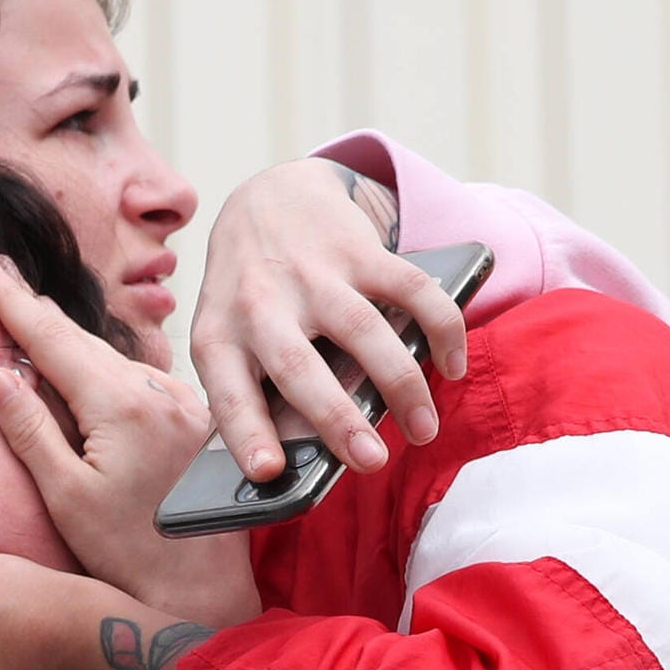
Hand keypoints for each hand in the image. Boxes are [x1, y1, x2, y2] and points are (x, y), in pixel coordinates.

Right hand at [0, 252, 260, 627]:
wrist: (203, 593)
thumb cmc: (128, 556)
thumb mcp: (66, 497)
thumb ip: (30, 430)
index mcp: (122, 405)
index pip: (52, 339)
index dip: (13, 300)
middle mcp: (160, 391)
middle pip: (83, 340)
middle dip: (36, 310)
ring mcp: (184, 402)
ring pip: (112, 357)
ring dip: (70, 340)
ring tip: (31, 313)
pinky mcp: (195, 419)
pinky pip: (139, 378)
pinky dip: (103, 367)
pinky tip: (83, 365)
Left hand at [192, 156, 467, 480]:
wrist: (265, 198)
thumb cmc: (246, 296)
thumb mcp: (226, 337)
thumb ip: (251, 388)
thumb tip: (289, 462)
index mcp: (218, 337)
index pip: (227, 393)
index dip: (245, 433)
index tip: (267, 472)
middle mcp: (258, 304)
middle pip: (298, 366)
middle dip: (337, 418)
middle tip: (371, 462)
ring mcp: (309, 273)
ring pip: (362, 331)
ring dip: (401, 385)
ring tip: (424, 430)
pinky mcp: (357, 249)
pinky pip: (409, 289)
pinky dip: (441, 327)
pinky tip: (452, 365)